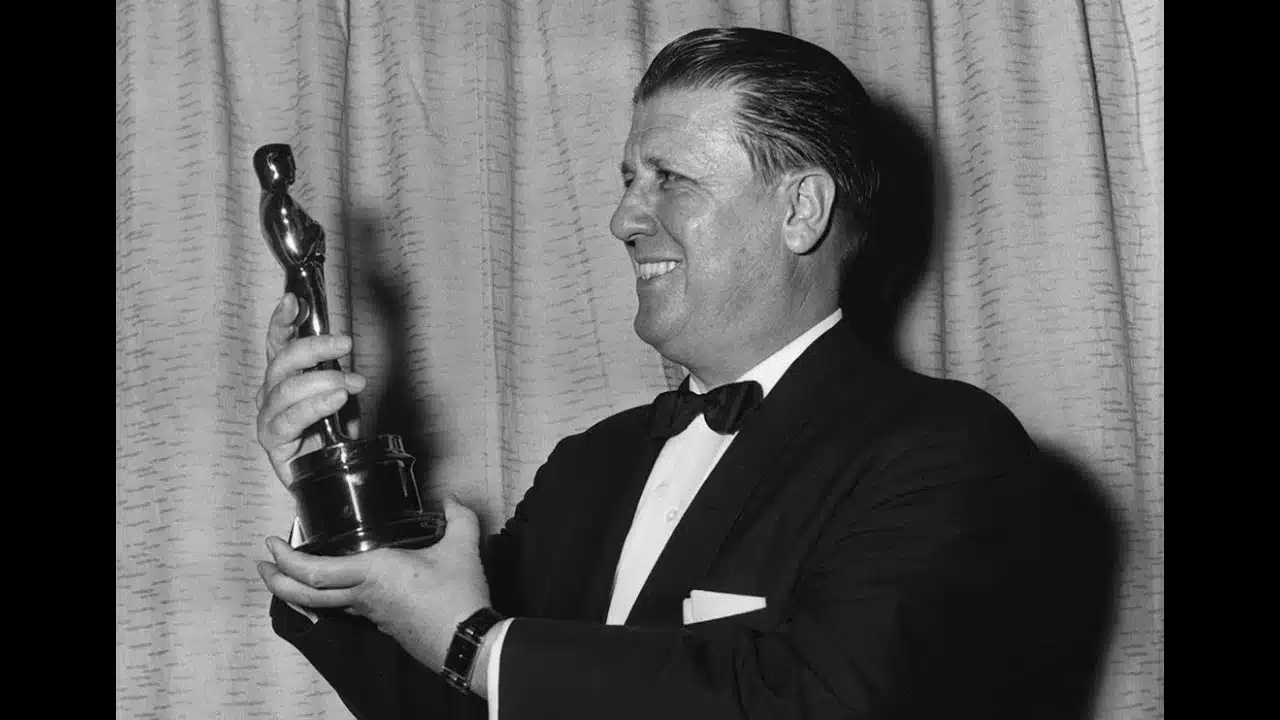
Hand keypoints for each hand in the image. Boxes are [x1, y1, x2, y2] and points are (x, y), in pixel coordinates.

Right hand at [255, 293, 364, 486]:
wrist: (333, 474)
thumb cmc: (334, 432)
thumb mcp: (340, 392)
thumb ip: (336, 369)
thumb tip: (342, 346)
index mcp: (284, 376)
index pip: (276, 342)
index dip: (282, 321)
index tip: (294, 301)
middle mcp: (270, 393)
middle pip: (282, 361)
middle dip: (315, 348)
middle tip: (346, 345)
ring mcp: (268, 417)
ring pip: (286, 389)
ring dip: (323, 380)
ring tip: (350, 384)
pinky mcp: (272, 442)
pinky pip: (288, 419)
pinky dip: (314, 406)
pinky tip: (335, 401)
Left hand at [257, 497, 490, 673]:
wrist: (468, 643)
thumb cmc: (458, 599)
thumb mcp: (462, 547)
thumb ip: (458, 516)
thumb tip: (452, 500)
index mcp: (373, 573)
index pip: (314, 571)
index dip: (286, 559)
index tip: (273, 543)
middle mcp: (364, 596)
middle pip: (305, 595)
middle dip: (277, 580)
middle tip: (264, 564)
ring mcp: (371, 614)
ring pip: (324, 604)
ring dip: (301, 589)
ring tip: (293, 574)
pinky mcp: (384, 625)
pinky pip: (346, 610)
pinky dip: (330, 597)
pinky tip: (339, 589)